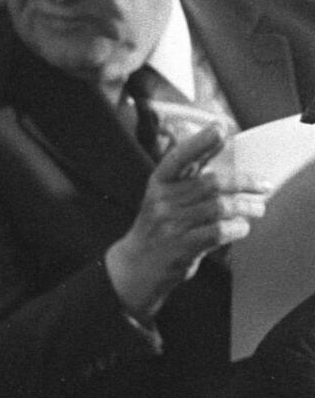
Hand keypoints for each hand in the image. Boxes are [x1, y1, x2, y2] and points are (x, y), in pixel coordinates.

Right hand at [104, 123, 269, 318]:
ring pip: (220, 207)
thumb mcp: (163, 196)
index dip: (199, 142)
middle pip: (212, 183)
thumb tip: (219, 136)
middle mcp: (162, 202)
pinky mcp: (182, 247)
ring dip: (247, 207)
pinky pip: (219, 232)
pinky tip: (241, 228)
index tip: (221, 129)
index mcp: (158, 184)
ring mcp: (171, 225)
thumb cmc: (157, 228)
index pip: (179, 158)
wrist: (134, 268)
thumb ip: (190, 170)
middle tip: (263, 187)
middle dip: (245, 182)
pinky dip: (237, 228)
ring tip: (257, 209)